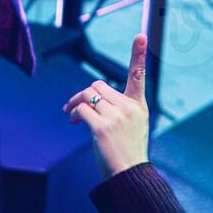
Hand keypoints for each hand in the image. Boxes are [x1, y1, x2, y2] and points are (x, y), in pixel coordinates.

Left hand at [64, 34, 149, 178]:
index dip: (139, 55)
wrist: (129, 176)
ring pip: (88, 95)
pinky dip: (74, 113)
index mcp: (138, 106)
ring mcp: (116, 116)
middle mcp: (129, 107)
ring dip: (76, 103)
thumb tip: (89, 101)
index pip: (138, 76)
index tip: (140, 36)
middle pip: (99, 86)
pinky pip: (82, 109)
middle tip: (74, 107)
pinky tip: (73, 121)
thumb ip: (117, 110)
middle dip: (84, 95)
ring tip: (72, 116)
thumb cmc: (126, 153)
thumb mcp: (131, 127)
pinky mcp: (102, 127)